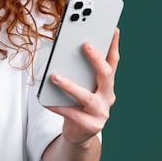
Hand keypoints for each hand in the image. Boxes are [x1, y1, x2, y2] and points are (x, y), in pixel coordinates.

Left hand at [46, 28, 119, 145]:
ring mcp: (102, 112)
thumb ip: (78, 71)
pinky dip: (59, 107)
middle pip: (106, 75)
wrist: (79, 132)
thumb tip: (63, 50)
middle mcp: (108, 96)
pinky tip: (47, 101)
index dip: (113, 44)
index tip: (112, 28)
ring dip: (70, 85)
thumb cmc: (78, 103)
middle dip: (96, 59)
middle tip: (85, 44)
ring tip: (54, 76)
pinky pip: (73, 114)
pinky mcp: (91, 125)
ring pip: (87, 96)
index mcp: (107, 83)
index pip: (113, 61)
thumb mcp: (82, 85)